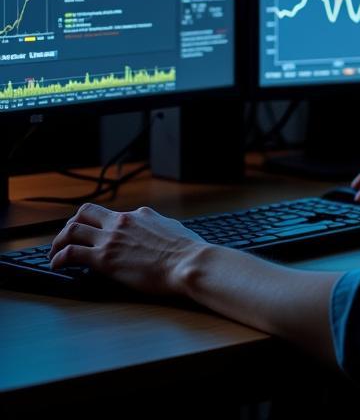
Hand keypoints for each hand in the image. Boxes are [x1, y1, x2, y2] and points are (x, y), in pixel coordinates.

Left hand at [48, 202, 207, 295]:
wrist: (187, 262)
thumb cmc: (186, 250)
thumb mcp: (172, 228)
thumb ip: (156, 225)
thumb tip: (155, 228)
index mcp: (140, 215)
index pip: (111, 213)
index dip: (99, 224)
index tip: (94, 234)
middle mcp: (122, 221)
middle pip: (85, 213)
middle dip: (72, 225)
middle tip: (67, 239)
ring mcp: (111, 239)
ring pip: (72, 230)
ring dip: (58, 241)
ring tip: (54, 253)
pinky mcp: (104, 259)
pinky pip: (71, 253)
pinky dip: (58, 258)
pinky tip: (57, 265)